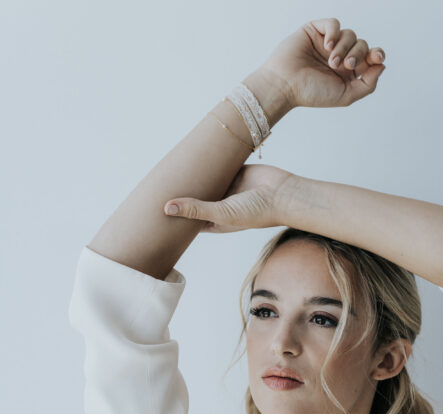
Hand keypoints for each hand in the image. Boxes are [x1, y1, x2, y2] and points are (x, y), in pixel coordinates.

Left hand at [163, 165, 293, 232]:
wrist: (283, 193)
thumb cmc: (258, 211)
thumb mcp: (222, 213)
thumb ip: (195, 210)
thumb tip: (166, 209)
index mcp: (216, 221)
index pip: (189, 221)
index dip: (174, 218)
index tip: (153, 214)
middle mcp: (219, 206)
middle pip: (193, 201)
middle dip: (179, 196)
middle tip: (154, 190)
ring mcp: (226, 189)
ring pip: (203, 182)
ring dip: (191, 178)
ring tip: (168, 171)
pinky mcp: (233, 172)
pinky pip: (215, 168)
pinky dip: (205, 164)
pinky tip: (190, 158)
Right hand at [258, 17, 385, 108]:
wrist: (286, 85)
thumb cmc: (312, 93)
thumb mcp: (346, 95)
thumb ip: (367, 84)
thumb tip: (382, 66)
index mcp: (347, 72)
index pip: (369, 57)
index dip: (376, 54)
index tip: (377, 57)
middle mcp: (339, 56)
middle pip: (362, 45)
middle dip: (358, 54)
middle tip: (347, 65)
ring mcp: (328, 43)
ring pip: (350, 34)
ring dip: (345, 47)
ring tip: (331, 61)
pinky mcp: (316, 31)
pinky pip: (334, 23)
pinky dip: (335, 33)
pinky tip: (327, 45)